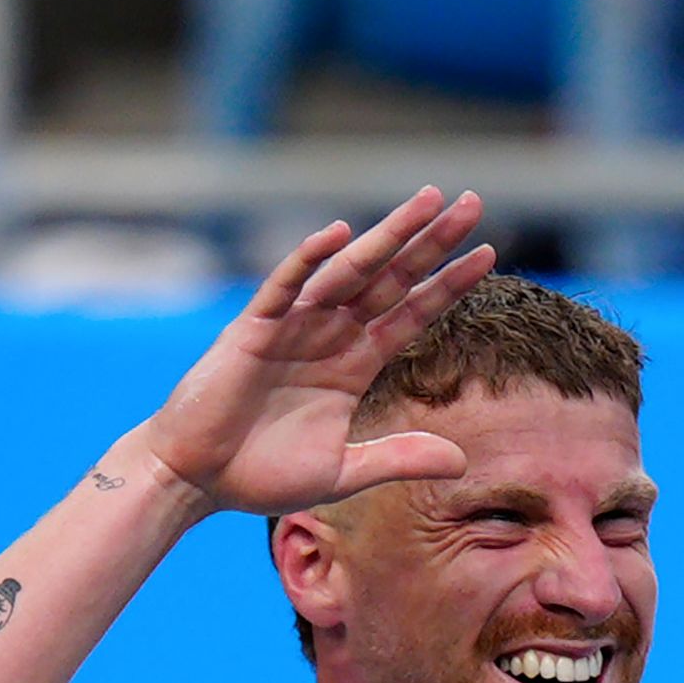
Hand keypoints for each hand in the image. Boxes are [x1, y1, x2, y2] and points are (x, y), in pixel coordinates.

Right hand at [137, 187, 495, 515]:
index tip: (488, 252)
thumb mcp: (345, 472)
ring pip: (349, 271)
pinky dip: (309, 259)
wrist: (196, 481)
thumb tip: (462, 462)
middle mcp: (330, 336)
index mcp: (355, 364)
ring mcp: (293, 327)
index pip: (413, 313)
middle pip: (392, 279)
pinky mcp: (252, 331)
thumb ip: (398, 458)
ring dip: (388, 236)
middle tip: (471, 201)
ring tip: (429, 201)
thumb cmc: (262, 474)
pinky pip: (285, 287)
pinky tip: (340, 233)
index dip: (449, 284)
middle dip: (431, 242)